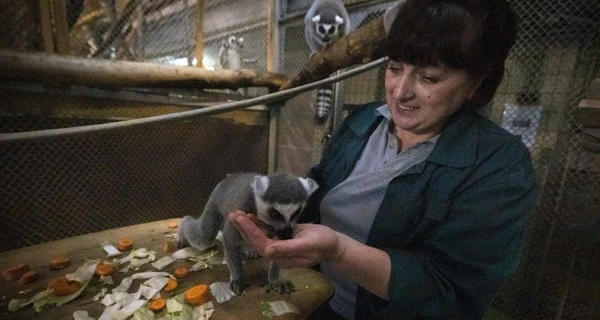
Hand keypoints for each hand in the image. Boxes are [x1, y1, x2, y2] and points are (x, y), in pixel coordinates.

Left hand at [228, 211, 345, 268]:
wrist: (334, 244)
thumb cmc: (323, 243)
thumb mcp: (308, 244)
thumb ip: (288, 248)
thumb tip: (267, 251)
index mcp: (283, 258)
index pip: (262, 246)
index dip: (251, 233)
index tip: (242, 219)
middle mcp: (278, 254)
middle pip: (256, 242)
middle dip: (244, 228)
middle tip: (233, 214)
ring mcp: (279, 247)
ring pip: (259, 237)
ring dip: (248, 226)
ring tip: (237, 214)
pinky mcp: (282, 239)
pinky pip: (266, 233)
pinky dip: (257, 224)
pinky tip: (250, 216)